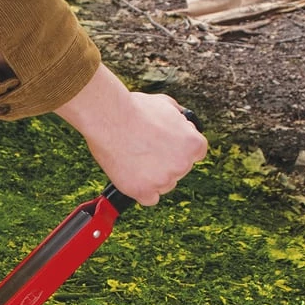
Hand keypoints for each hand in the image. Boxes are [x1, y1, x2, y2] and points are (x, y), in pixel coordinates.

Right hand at [56, 64, 207, 205]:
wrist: (109, 118)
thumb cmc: (135, 109)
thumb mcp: (167, 105)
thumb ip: (179, 120)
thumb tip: (181, 123)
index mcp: (193, 144)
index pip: (195, 154)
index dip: (179, 148)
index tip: (166, 146)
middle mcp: (182, 165)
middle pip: (179, 171)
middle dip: (166, 162)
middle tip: (145, 149)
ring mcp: (163, 180)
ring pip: (164, 185)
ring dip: (153, 177)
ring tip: (135, 158)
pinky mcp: (143, 191)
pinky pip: (149, 199)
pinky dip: (142, 191)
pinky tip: (134, 176)